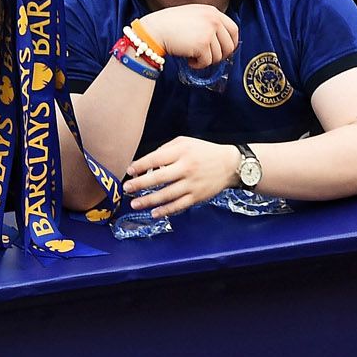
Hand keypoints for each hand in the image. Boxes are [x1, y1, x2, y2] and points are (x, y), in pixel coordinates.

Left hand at [124, 137, 242, 215]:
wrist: (230, 164)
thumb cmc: (203, 151)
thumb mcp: (185, 142)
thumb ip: (166, 150)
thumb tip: (146, 163)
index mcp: (182, 152)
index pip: (157, 158)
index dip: (141, 165)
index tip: (129, 170)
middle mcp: (186, 168)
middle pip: (159, 177)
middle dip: (141, 184)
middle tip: (127, 188)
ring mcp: (192, 184)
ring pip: (167, 194)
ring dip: (149, 200)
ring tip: (135, 204)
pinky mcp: (197, 196)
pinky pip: (179, 205)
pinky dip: (166, 211)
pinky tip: (154, 213)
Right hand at [134, 5, 238, 66]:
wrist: (155, 29)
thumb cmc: (169, 24)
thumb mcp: (193, 15)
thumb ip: (208, 22)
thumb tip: (221, 41)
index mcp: (213, 11)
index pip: (233, 29)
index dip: (231, 43)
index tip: (225, 51)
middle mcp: (214, 20)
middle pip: (229, 45)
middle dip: (221, 56)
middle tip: (208, 58)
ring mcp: (209, 32)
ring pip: (218, 56)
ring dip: (206, 61)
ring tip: (194, 57)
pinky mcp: (202, 45)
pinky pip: (207, 62)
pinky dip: (198, 65)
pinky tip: (189, 60)